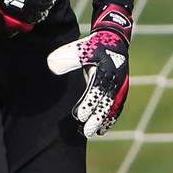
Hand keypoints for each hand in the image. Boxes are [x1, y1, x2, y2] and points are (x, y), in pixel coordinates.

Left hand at [47, 3, 132, 136]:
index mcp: (107, 69)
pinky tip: (102, 129)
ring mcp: (121, 86)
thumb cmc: (95, 45)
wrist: (114, 40)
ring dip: (103, 121)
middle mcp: (116, 80)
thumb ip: (67, 56)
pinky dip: (111, 118)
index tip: (78, 115)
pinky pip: (117, 107)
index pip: (97, 90)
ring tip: (92, 133)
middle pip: (106, 103)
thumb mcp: (81, 47)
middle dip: (96, 118)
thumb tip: (51, 66)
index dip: (88, 103)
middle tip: (85, 131)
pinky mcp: (121, 90)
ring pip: (112, 107)